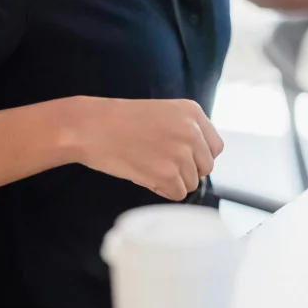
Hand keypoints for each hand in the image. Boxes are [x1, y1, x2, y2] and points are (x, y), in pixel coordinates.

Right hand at [73, 97, 223, 200]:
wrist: (92, 127)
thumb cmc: (121, 121)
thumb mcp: (163, 113)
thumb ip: (186, 131)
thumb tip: (201, 159)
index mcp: (192, 112)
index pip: (215, 147)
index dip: (198, 156)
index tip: (180, 157)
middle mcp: (192, 131)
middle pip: (206, 167)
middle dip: (186, 171)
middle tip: (160, 163)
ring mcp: (181, 153)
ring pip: (191, 183)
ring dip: (172, 181)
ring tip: (147, 165)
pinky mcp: (168, 174)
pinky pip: (177, 194)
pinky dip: (162, 190)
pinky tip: (144, 175)